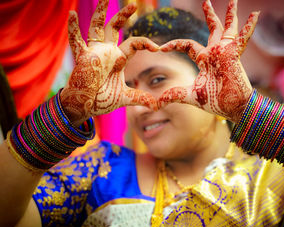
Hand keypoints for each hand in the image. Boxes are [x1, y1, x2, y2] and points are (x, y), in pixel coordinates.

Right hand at [60, 0, 158, 126]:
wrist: (86, 106)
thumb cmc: (103, 99)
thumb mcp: (125, 97)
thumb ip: (140, 98)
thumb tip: (157, 105)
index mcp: (118, 58)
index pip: (134, 44)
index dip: (145, 43)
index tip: (157, 48)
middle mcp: (107, 51)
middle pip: (115, 28)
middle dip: (123, 16)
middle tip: (133, 5)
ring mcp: (94, 52)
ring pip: (97, 28)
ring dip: (101, 14)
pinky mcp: (82, 57)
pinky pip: (76, 41)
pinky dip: (73, 28)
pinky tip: (71, 14)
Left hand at [158, 0, 258, 122]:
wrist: (231, 107)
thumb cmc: (214, 101)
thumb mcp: (190, 96)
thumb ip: (174, 95)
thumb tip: (157, 103)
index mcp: (204, 60)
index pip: (187, 45)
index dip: (174, 45)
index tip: (161, 48)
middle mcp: (215, 53)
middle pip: (212, 30)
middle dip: (210, 16)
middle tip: (206, 1)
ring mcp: (225, 52)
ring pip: (227, 28)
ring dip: (230, 15)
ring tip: (233, 0)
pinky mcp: (234, 54)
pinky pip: (243, 37)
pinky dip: (249, 26)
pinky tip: (255, 13)